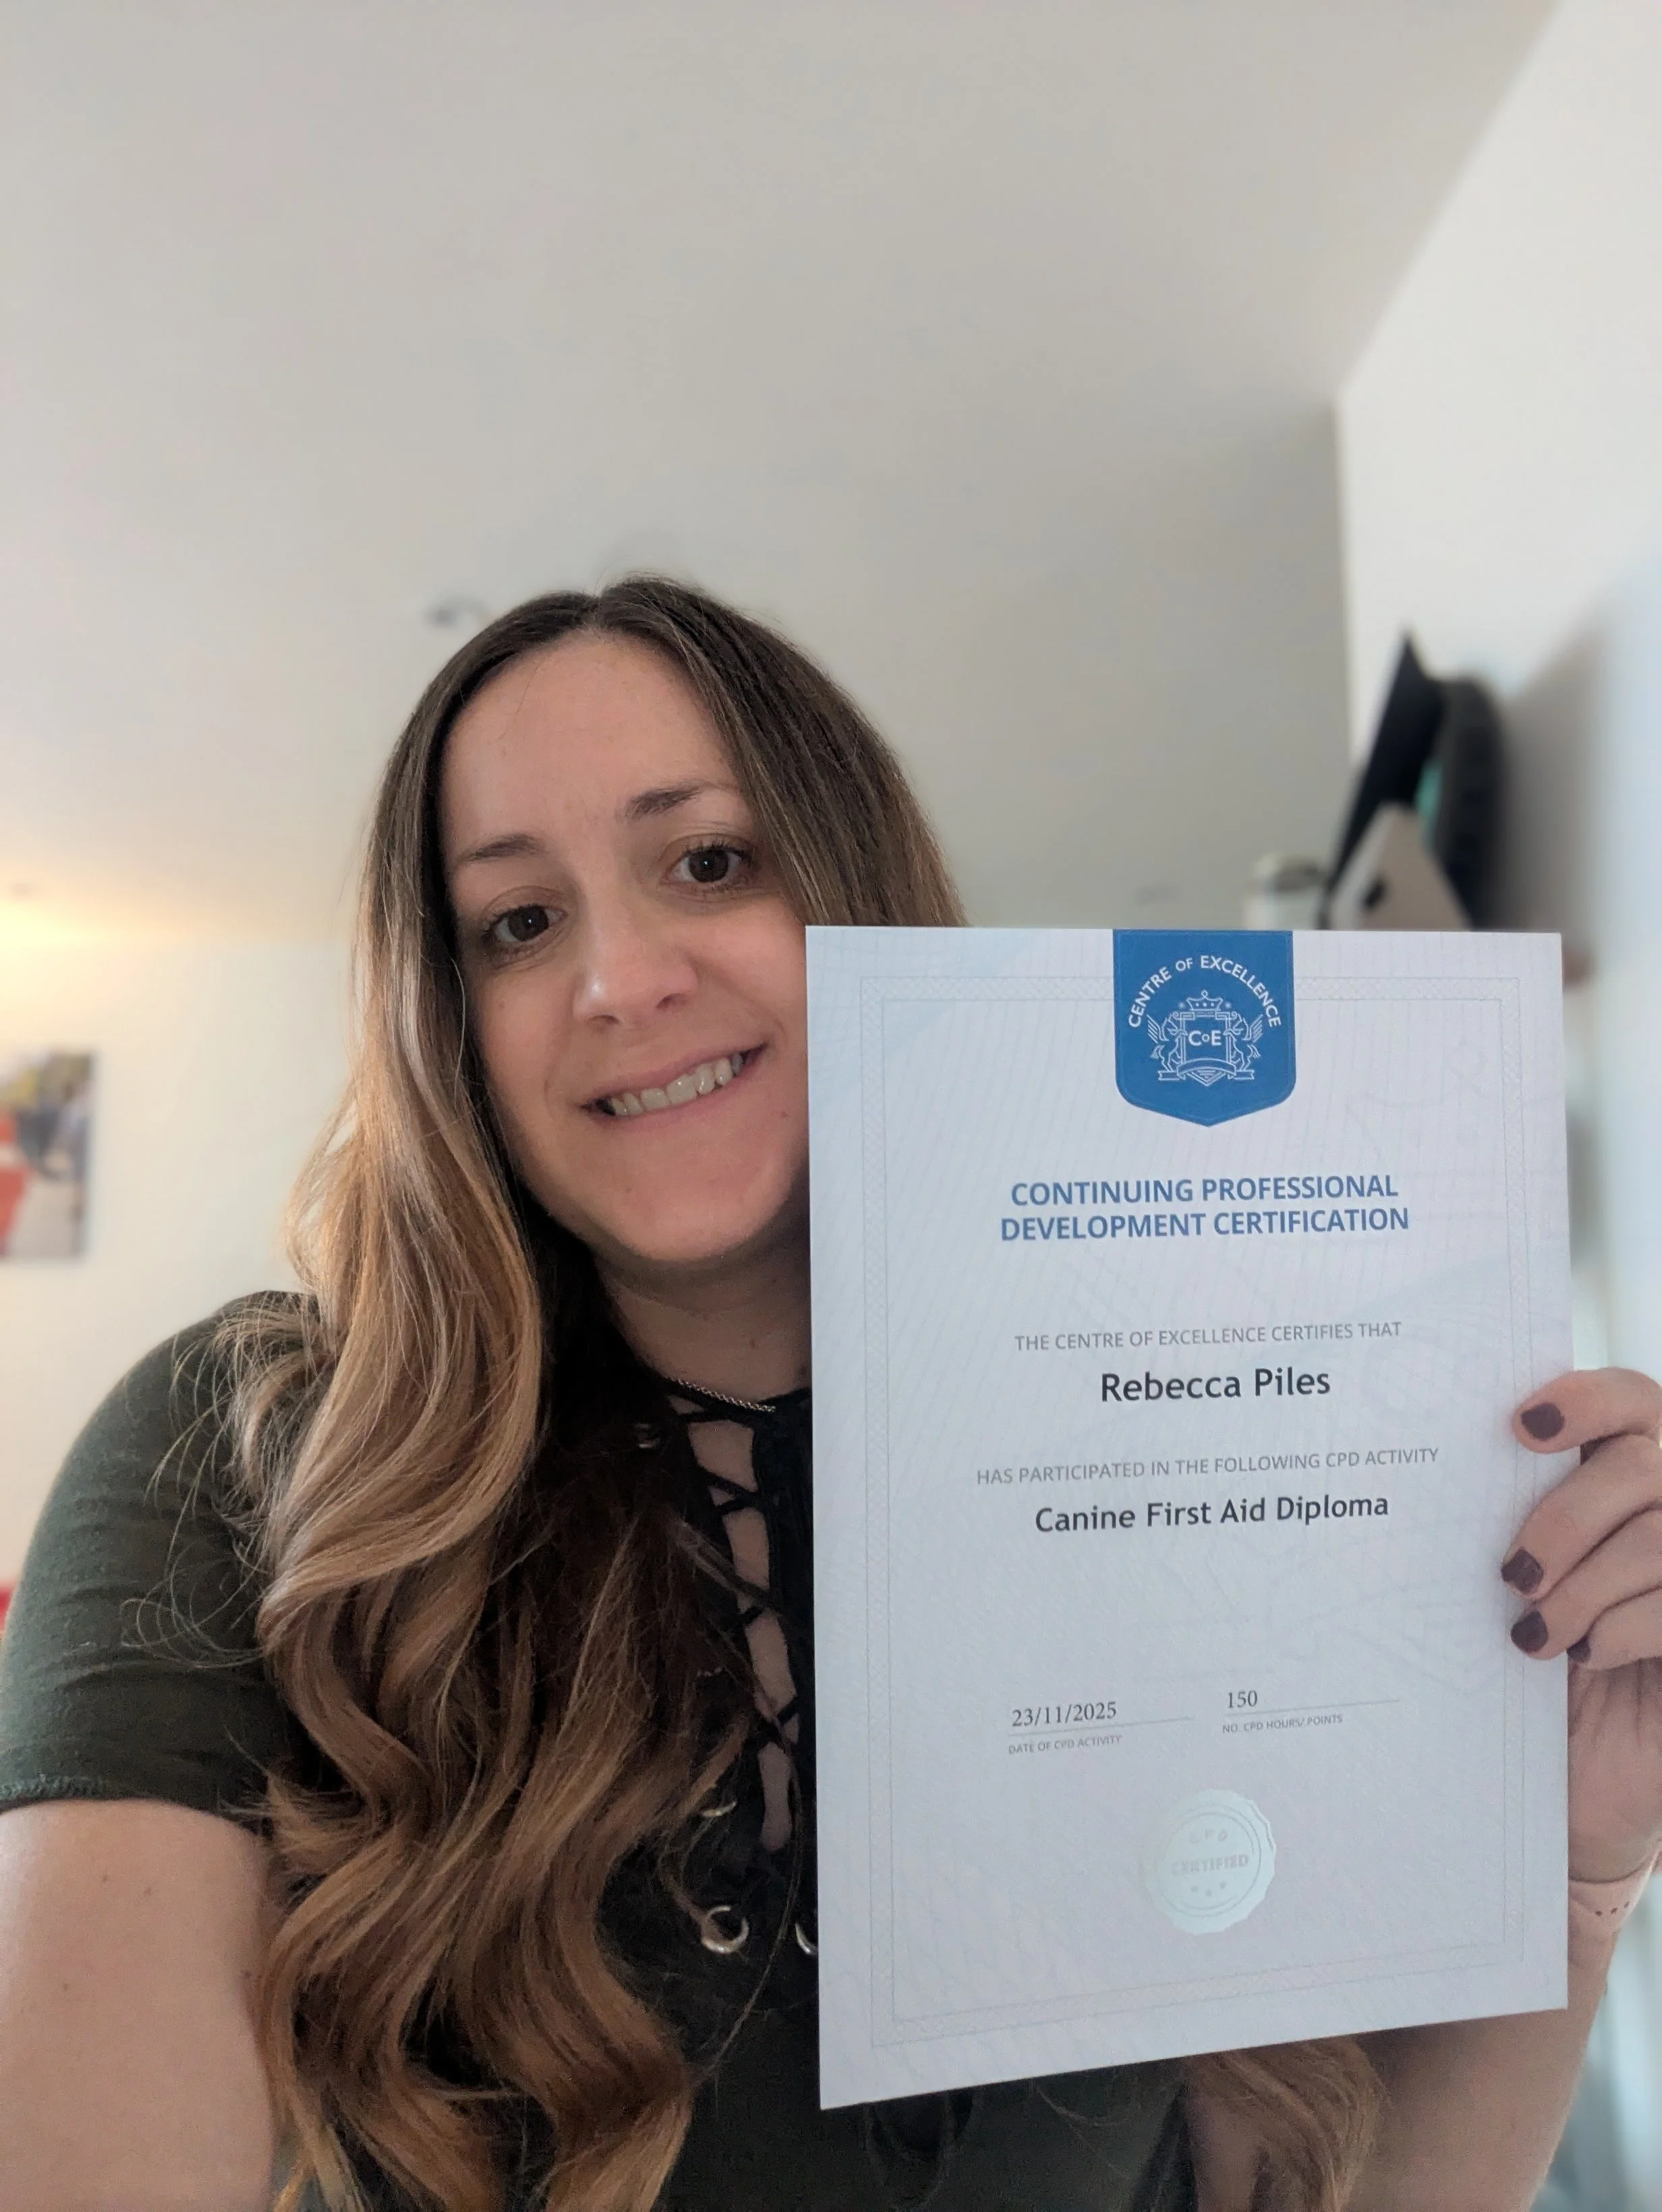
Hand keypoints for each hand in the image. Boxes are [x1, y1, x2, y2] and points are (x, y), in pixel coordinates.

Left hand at [1506, 1369, 1661, 1884]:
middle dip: (1567, 1517)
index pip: (1630, 1399)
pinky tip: (1587, 1655)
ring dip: (1586, 1585)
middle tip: (1514, 1573)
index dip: (1586, 1399)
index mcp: (1629, 1472)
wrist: (1575, 1776)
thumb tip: (1455, 1455)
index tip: (1522, 1427)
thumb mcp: (1524, 1578)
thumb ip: (1514, 1512)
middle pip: (1643, 1463)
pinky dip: (1622, 1628)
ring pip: (1659, 1536)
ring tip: (1535, 1632)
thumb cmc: (1536, 1664)